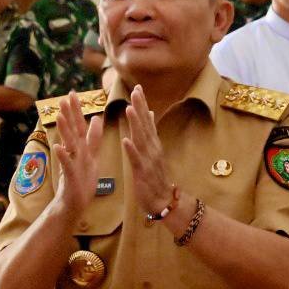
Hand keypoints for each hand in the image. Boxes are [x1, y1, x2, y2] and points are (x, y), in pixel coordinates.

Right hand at [52, 91, 104, 217]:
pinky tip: (58, 146)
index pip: (80, 126)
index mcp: (82, 149)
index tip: (74, 93)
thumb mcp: (92, 157)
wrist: (73, 205)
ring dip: (64, 129)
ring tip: (60, 114)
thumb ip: (93, 138)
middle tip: (65, 96)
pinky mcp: (71, 178)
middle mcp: (75, 154)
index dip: (78, 111)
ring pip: (69, 144)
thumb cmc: (82, 181)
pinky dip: (63, 156)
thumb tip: (96, 118)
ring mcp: (72, 164)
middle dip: (70, 114)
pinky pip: (67, 165)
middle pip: (73, 131)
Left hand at [122, 85, 175, 218]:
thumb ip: (150, 132)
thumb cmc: (155, 177)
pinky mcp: (143, 173)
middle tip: (135, 90)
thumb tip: (149, 112)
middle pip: (145, 125)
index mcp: (152, 144)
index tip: (137, 87)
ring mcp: (149, 160)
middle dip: (140, 108)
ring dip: (135, 124)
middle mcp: (152, 149)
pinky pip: (136, 160)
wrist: (163, 201)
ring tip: (129, 109)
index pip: (146, 120)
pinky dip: (131, 150)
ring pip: (141, 139)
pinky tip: (125, 140)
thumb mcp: (153, 152)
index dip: (142, 104)